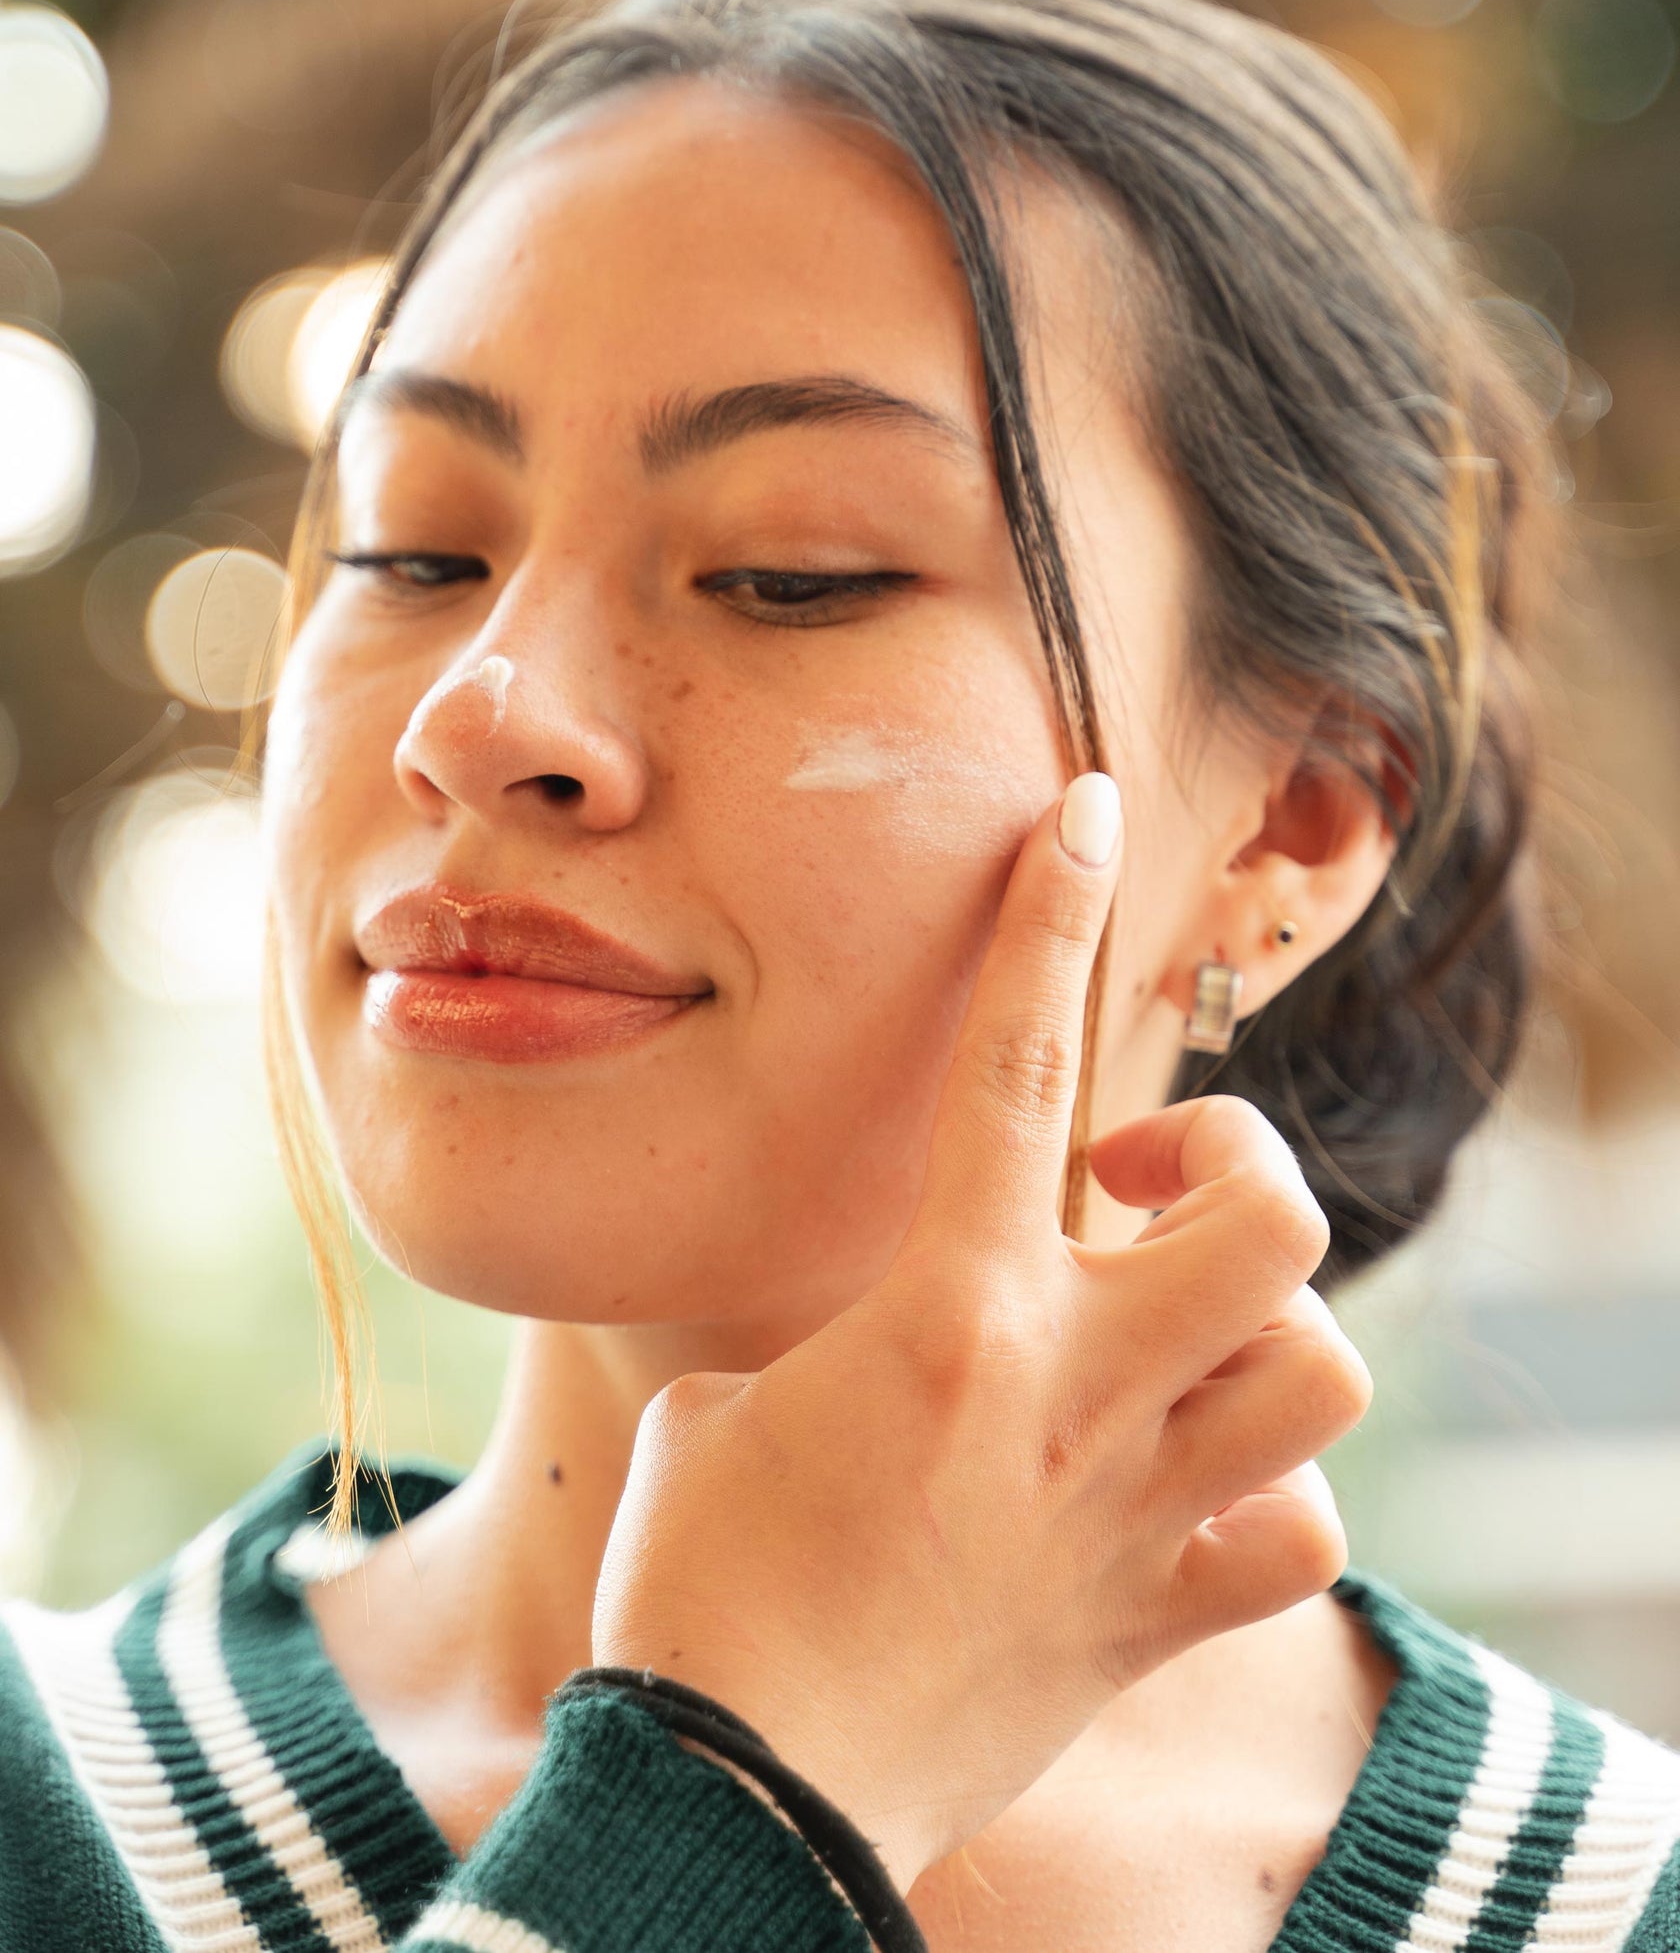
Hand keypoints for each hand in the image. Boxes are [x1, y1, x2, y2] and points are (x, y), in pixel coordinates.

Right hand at [591, 773, 1371, 1893]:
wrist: (734, 1799)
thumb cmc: (695, 1590)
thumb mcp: (717, 1409)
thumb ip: (823, 1349)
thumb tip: (864, 1356)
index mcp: (946, 1315)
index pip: (1015, 1068)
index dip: (1050, 917)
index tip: (1088, 814)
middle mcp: (1068, 1395)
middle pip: (1270, 1218)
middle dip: (1235, 1165)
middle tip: (1136, 1196)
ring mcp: (1130, 1511)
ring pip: (1318, 1368)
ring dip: (1261, 1329)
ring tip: (1171, 1338)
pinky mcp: (1152, 1622)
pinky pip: (1296, 1539)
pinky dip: (1267, 1498)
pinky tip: (1186, 1493)